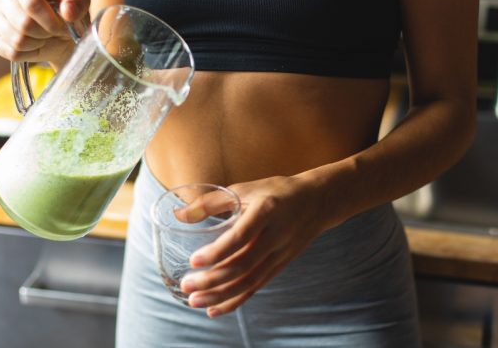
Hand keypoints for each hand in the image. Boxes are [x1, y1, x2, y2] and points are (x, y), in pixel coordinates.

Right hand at [0, 0, 89, 67]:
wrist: (58, 35)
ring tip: (43, 37)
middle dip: (44, 34)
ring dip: (37, 44)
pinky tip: (33, 45)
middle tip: (53, 32)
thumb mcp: (79, 5)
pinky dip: (27, 54)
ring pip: (17, 40)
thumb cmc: (65, 15)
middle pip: (23, 23)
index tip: (61, 27)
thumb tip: (67, 10)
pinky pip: (10, 52)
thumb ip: (78, 3)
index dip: (50, 22)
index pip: (32, 3)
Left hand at [178, 175, 332, 317]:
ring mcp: (280, 255)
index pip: (240, 237)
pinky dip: (235, 300)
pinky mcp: (280, 266)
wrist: (318, 202)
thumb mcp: (246, 189)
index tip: (194, 260)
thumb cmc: (276, 192)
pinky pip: (256, 287)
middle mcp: (276, 236)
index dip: (217, 252)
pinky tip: (215, 309)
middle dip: (213, 280)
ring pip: (249, 282)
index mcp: (267, 211)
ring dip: (220, 295)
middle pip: (243, 265)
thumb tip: (179, 215)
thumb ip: (211, 202)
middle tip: (186, 284)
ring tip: (194, 301)